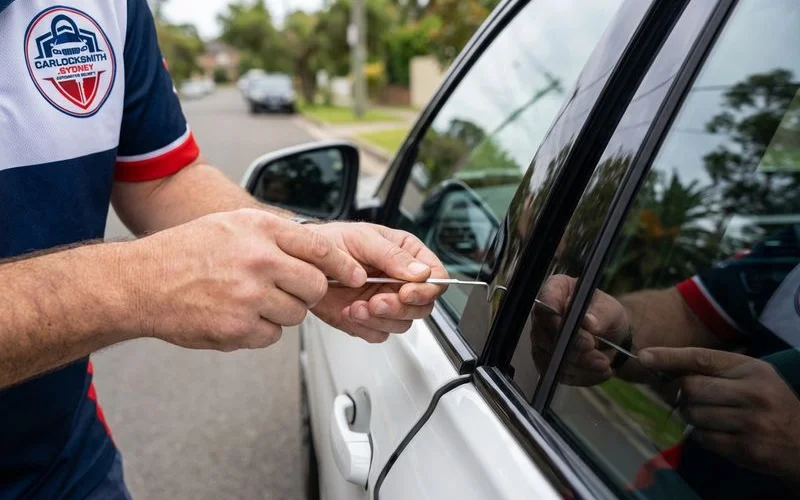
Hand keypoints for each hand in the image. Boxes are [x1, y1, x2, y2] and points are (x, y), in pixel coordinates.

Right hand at [133, 209, 364, 350]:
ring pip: (296, 314)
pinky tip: (235, 316)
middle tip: (285, 289)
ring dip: (281, 312)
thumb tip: (319, 254)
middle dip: (307, 292)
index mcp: (260, 230)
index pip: (321, 249)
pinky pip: (272, 336)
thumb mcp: (233, 224)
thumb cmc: (185, 252)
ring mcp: (250, 296)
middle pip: (315, 287)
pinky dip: (259, 331)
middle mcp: (259, 260)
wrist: (141, 282)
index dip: (343, 265)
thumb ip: (276, 235)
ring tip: (249, 299)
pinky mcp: (239, 329)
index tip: (355, 275)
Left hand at [309, 222, 447, 342]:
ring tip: (357, 306)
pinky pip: (378, 334)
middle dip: (399, 308)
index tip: (406, 291)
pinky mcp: (369, 319)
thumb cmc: (333, 241)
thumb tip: (421, 272)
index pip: (436, 277)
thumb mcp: (363, 239)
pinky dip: (364, 327)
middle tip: (377, 302)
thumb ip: (393, 256)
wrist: (303, 261)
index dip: (426, 289)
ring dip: (379, 319)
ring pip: (402, 324)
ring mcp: (386, 302)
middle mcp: (400, 281)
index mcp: (407, 255)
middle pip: (423, 306)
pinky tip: (349, 311)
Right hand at [531, 274, 628, 385]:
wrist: (608, 337)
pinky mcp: (545, 362)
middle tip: (598, 354)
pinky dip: (582, 376)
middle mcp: (542, 315)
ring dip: (581, 365)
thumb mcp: (610, 309)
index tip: (583, 333)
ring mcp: (540, 340)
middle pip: (548, 334)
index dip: (560, 319)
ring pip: (553, 358)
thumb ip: (600, 314)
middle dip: (575, 348)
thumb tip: (588, 322)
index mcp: (555, 290)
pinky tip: (599, 372)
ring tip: (604, 365)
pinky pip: (559, 374)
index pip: (546, 301)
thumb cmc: (605, 315)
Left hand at [640, 347, 799, 480]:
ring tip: (707, 414)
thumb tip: (662, 366)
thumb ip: (712, 370)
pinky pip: (702, 438)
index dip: (668, 357)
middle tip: (681, 396)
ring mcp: (750, 424)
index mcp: (752, 369)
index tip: (643, 357)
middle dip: (677, 392)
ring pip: (692, 415)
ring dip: (689, 415)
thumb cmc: (769, 401)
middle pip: (690, 388)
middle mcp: (753, 394)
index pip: (701, 358)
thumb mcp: (750, 376)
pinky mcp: (746, 449)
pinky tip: (718, 431)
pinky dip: (701, 435)